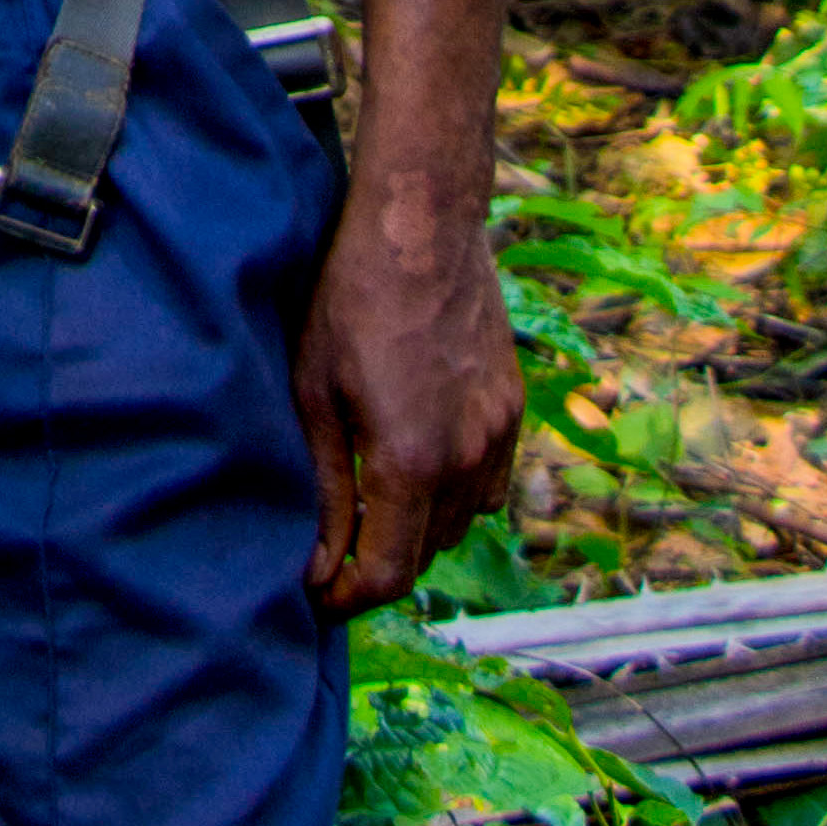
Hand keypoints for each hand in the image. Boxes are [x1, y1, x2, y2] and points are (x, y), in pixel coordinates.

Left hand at [293, 169, 521, 614]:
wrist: (421, 226)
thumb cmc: (349, 299)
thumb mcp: (314, 393)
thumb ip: (325, 487)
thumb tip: (320, 565)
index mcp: (411, 463)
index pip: (387, 575)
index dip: (346, 599)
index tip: (314, 596)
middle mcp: (467, 462)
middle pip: (424, 557)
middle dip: (376, 569)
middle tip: (330, 559)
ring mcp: (498, 436)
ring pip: (461, 524)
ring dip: (415, 533)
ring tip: (367, 511)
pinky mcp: (512, 409)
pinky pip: (487, 485)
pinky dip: (452, 496)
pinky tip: (415, 468)